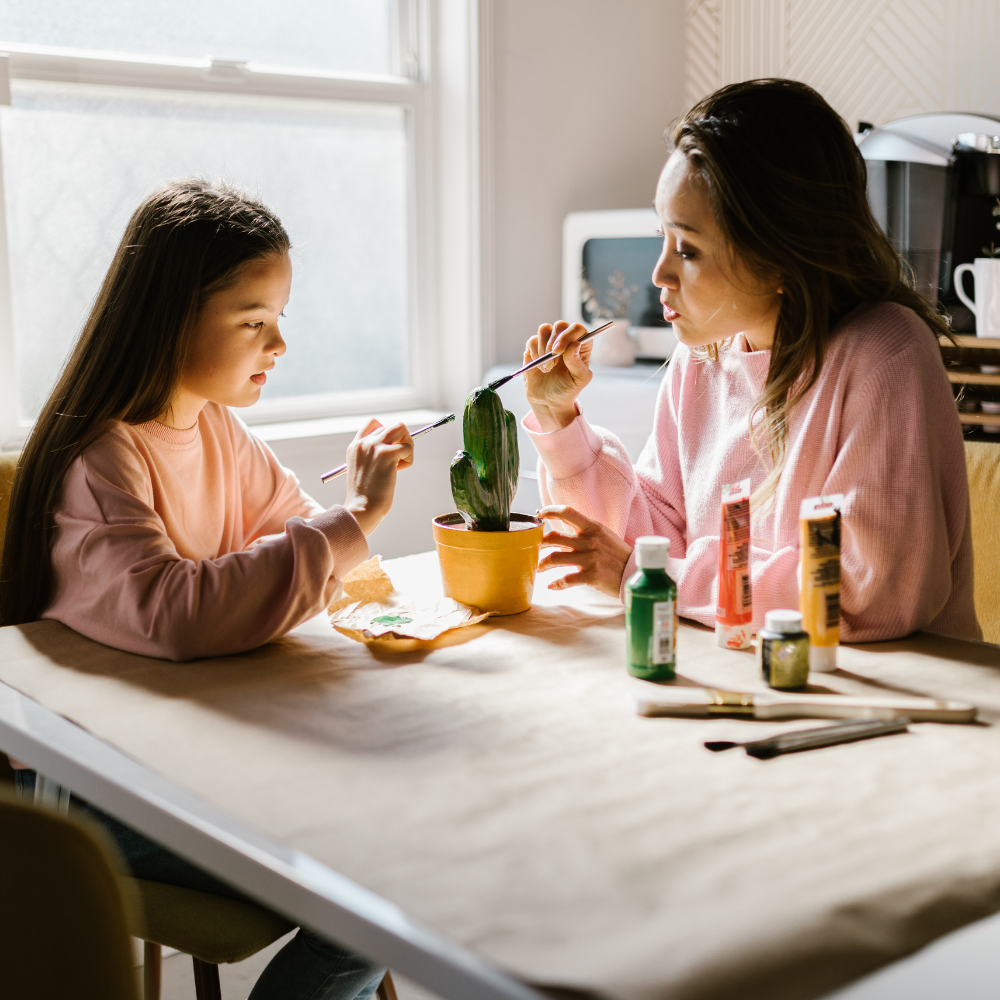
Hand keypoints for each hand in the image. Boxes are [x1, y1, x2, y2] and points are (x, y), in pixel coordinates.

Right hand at [342, 418, 413, 536]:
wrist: (361, 508)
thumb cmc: (366, 496)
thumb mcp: (364, 469)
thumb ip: (373, 456)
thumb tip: (397, 447)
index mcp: (355, 446)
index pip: (374, 423)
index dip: (389, 433)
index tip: (391, 450)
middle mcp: (363, 443)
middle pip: (393, 426)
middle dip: (402, 441)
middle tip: (399, 460)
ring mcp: (374, 446)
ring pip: (401, 428)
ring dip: (407, 445)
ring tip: (400, 463)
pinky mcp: (386, 454)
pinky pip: (408, 447)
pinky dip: (408, 460)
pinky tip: (399, 471)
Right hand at [524, 321, 592, 431]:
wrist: (549, 401)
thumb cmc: (567, 389)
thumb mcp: (579, 379)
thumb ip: (578, 362)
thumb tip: (575, 344)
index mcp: (580, 346)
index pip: (578, 329)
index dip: (569, 335)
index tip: (560, 350)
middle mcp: (565, 340)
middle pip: (560, 325)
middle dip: (554, 342)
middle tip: (553, 361)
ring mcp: (549, 343)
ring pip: (544, 329)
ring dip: (543, 349)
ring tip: (547, 368)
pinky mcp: (534, 348)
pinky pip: (532, 340)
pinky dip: (534, 353)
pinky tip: (539, 368)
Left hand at [537, 505, 632, 598]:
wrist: (636, 574)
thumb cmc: (618, 555)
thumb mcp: (604, 536)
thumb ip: (584, 532)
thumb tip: (561, 531)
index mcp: (593, 528)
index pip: (567, 512)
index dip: (550, 511)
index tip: (539, 515)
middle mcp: (590, 540)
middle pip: (554, 537)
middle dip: (539, 544)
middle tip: (534, 550)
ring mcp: (590, 558)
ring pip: (555, 558)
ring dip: (542, 564)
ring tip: (539, 569)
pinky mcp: (592, 576)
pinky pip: (566, 579)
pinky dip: (556, 584)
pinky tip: (552, 586)